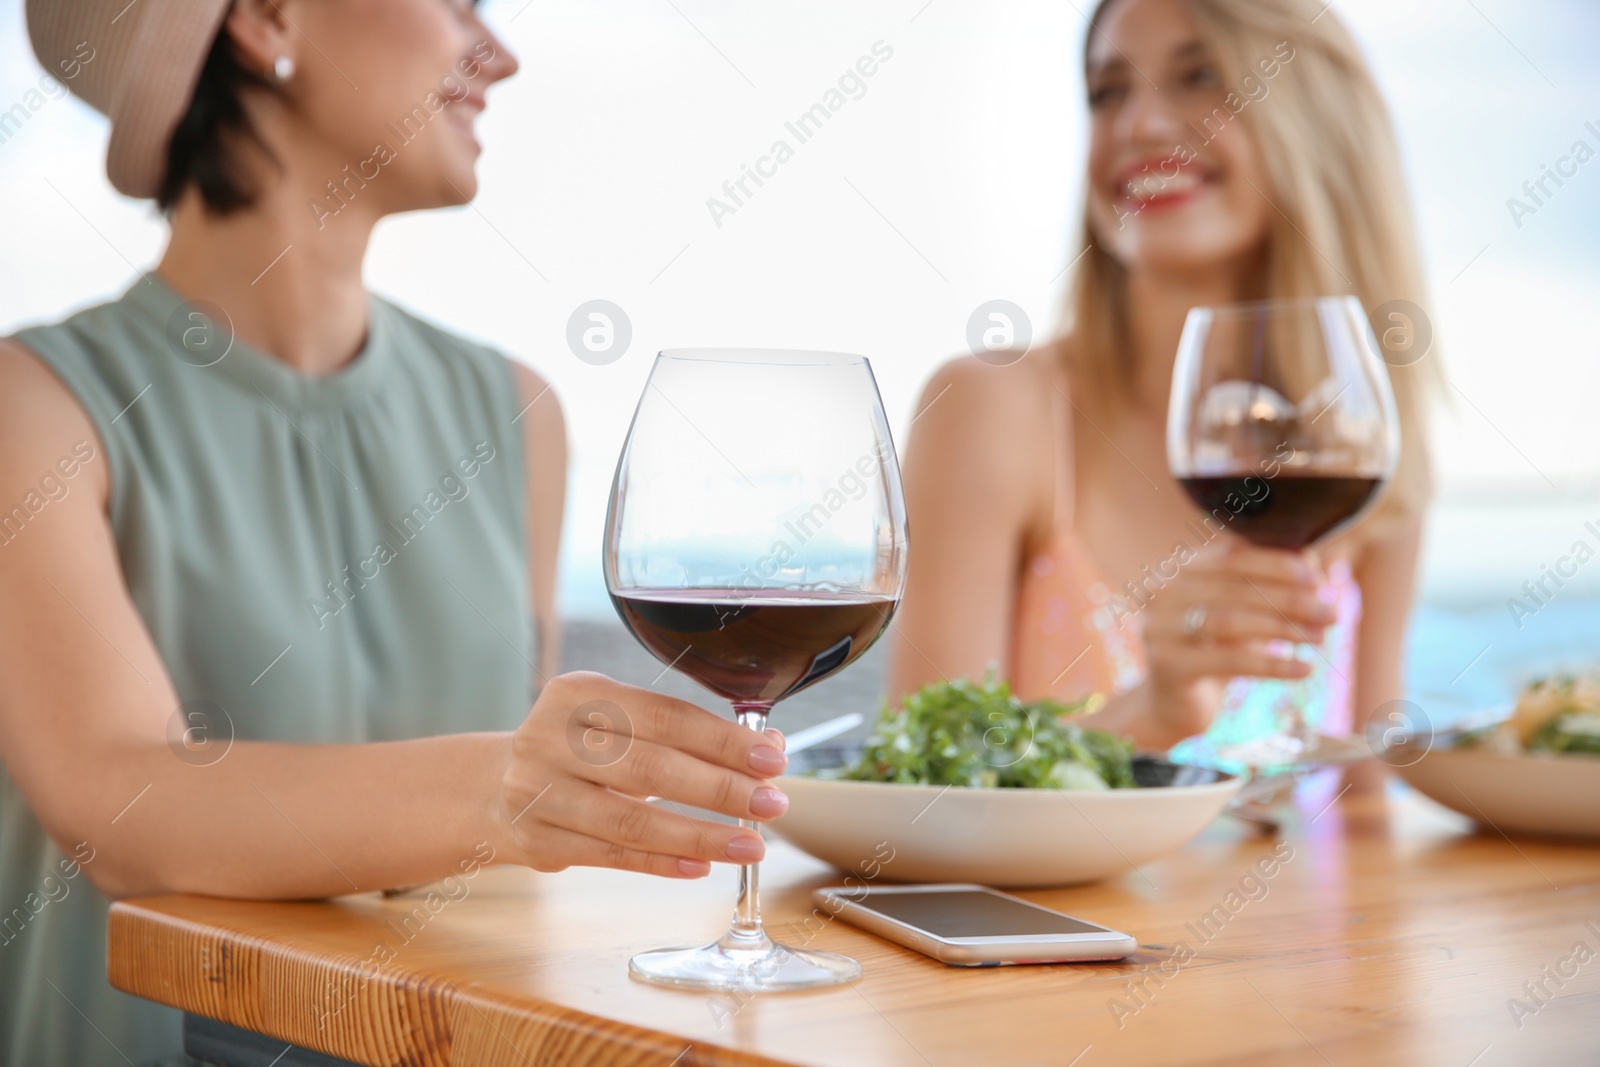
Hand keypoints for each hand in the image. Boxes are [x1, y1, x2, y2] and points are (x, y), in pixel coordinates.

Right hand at [496, 672, 788, 878]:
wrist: (491, 788)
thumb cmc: (577, 749)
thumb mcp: (619, 722)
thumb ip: (686, 733)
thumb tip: (768, 747)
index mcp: (578, 693)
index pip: (663, 715)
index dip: (722, 740)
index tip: (771, 758)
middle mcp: (551, 738)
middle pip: (650, 767)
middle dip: (721, 789)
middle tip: (772, 803)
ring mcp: (538, 793)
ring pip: (631, 821)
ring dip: (700, 836)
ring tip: (750, 846)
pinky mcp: (539, 842)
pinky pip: (612, 856)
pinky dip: (661, 863)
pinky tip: (701, 866)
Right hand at [1138, 540, 1334, 740]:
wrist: (1171, 704)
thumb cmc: (1211, 652)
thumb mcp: (1239, 614)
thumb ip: (1267, 586)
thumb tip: (1315, 565)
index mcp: (1176, 570)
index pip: (1230, 556)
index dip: (1276, 564)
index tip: (1316, 578)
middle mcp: (1160, 593)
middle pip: (1235, 589)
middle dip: (1290, 599)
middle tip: (1331, 612)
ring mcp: (1158, 629)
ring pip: (1232, 621)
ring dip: (1284, 628)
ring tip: (1320, 637)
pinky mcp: (1168, 665)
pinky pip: (1230, 661)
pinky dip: (1273, 664)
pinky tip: (1304, 668)